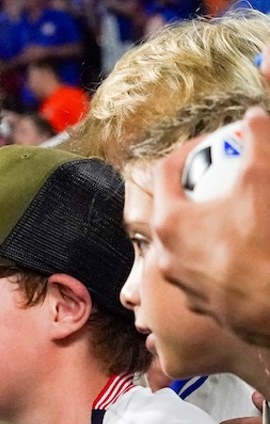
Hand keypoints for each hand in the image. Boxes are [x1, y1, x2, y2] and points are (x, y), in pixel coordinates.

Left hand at [152, 106, 269, 346]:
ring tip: (246, 215)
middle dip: (205, 190)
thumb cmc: (265, 246)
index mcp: (170, 223)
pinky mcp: (204, 305)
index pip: (167, 171)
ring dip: (215, 225)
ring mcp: (183, 284)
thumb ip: (259, 140)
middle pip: (178, 210)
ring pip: (194, 244)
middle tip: (231, 178)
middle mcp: (166, 257)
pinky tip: (253, 250)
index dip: (191, 148)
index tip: (215, 143)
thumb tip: (254, 115)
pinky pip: (211, 271)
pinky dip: (227, 256)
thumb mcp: (264, 179)